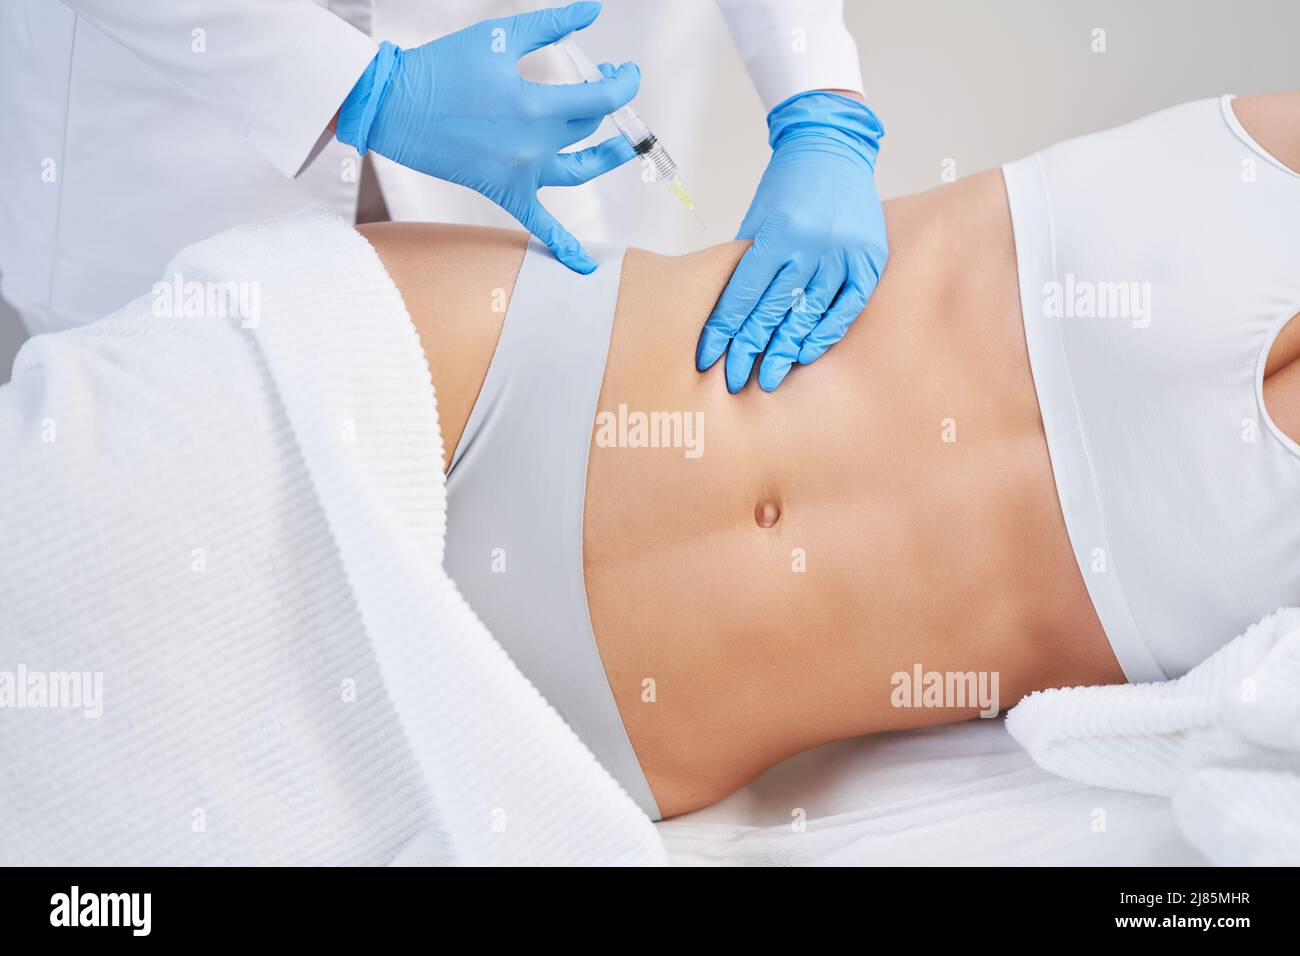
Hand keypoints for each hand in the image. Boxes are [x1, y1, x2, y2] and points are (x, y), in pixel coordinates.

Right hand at [337, 1, 639, 273]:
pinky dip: (564, 247)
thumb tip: (593, 9)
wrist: (393, 105)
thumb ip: (552, 24)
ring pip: (580, 171)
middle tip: (605, 83)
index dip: (624, 83)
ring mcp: (520, 174)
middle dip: (604, 102)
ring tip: (627, 145)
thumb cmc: (441, 66)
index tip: (626, 70)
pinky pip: (540, 225)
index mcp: (535, 106)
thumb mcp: (499, 37)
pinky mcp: (504, 192)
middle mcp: (533, 145)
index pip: (602, 100)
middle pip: (588, 128)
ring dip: (609, 157)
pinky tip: (587, 268)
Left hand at [696, 91, 886, 390]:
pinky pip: (845, 309)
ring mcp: (843, 253)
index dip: (723, 332)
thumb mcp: (757, 222)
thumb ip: (748, 266)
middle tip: (735, 381)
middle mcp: (811, 245)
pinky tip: (804, 355)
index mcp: (776, 233)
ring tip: (767, 378)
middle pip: (773, 312)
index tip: (708, 360)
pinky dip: (824, 335)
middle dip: (750, 351)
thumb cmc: (785, 188)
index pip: (743, 296)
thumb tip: (729, 321)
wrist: (831, 149)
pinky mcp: (869, 260)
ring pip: (809, 315)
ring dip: (785, 351)